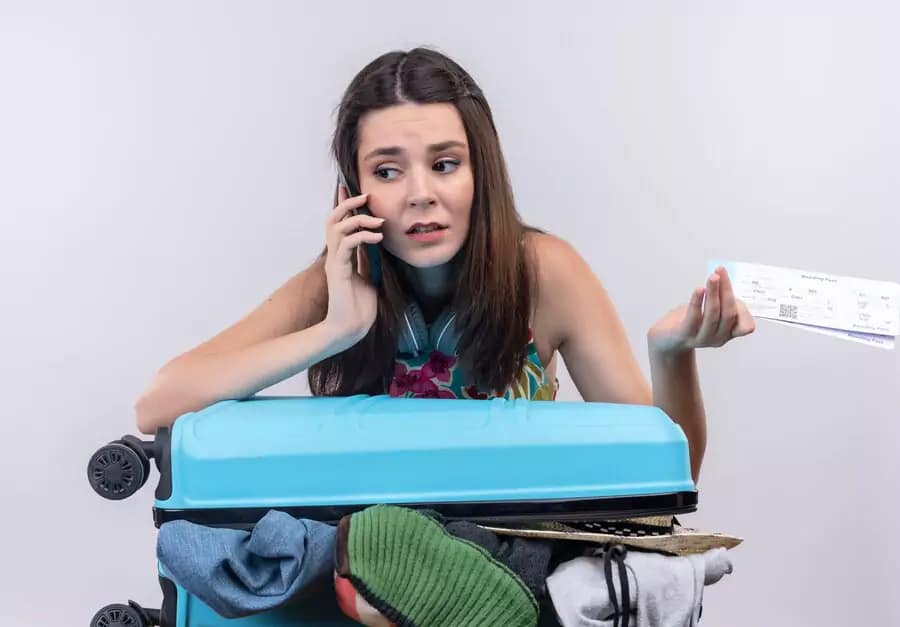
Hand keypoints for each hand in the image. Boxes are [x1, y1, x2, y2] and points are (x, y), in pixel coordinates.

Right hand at [322, 184, 383, 345]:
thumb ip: (366, 261)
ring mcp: (334, 263)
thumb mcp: (367, 278)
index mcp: (341, 257)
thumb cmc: (359, 308)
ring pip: (337, 227)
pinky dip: (362, 236)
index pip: (339, 224)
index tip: (351, 189)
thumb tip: (373, 245)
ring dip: (358, 219)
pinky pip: (346, 244)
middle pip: (333, 219)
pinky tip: (377, 238)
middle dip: (348, 204)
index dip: (344, 205)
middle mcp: (335, 256)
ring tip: (378, 222)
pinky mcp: (338, 271)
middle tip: (366, 197)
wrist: (350, 330)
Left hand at [648, 266, 755, 353]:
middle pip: (729, 314)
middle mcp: (718, 338)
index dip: (745, 310)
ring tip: (713, 277)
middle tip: (721, 272)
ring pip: (713, 314)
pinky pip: (693, 317)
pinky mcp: (685, 335)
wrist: (666, 338)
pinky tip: (699, 289)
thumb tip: (724, 279)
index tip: (737, 287)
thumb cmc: (690, 320)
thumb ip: (722, 300)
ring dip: (714, 292)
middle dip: (726, 290)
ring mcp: (702, 338)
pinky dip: (697, 301)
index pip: (746, 326)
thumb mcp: (710, 311)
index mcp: (728, 333)